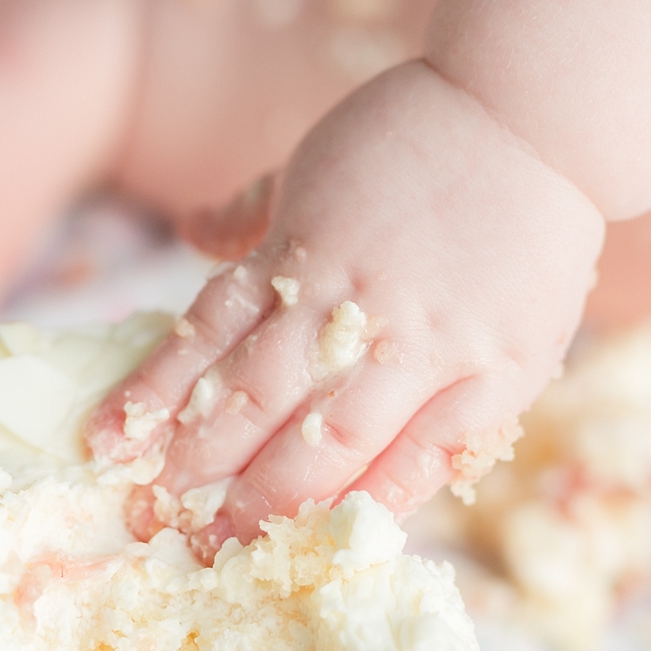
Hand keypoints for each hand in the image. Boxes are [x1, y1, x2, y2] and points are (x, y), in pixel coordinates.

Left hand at [86, 60, 603, 553]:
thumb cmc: (424, 134)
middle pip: (254, 397)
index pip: (206, 334)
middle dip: (199, 464)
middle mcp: (350, 301)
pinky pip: (425, 456)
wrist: (539, 110)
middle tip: (155, 516)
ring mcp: (425, 341)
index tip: (111, 443)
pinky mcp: (493, 373)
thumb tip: (189, 229)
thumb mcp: (319, 161)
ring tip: (223, 539)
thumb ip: (256, 212)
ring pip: (328, 437)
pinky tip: (332, 532)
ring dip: (269, 495)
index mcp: (298, 249)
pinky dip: (375, 497)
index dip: (154, 394)